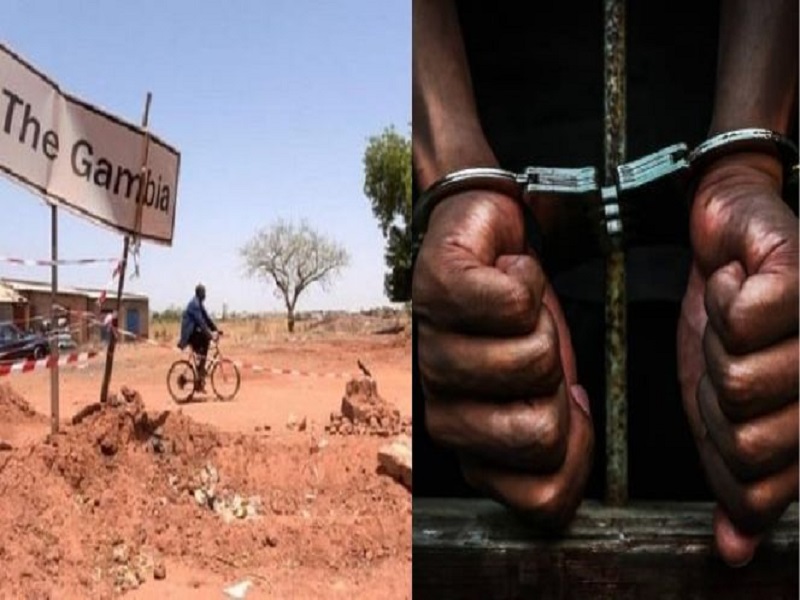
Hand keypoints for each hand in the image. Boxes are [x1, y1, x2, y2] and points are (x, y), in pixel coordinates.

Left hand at [413, 190, 593, 528]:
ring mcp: (432, 347)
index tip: (568, 401)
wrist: (491, 241)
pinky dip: (530, 279)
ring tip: (517, 309)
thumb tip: (573, 468)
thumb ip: (565, 444)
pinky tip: (507, 272)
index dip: (578, 452)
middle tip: (537, 347)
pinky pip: (511, 304)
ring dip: (544, 324)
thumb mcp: (558, 391)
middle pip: (540, 436)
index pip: (539, 501)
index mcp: (473, 443)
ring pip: (531, 362)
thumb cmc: (522, 323)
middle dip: (563, 383)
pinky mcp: (435, 289)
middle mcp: (443, 404)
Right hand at [677, 152, 797, 565]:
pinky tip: (734, 281)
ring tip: (732, 316)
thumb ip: (732, 479)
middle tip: (727, 352)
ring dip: (713, 345)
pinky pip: (746, 321)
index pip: (755, 488)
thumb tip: (731, 550)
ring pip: (740, 381)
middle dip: (712, 395)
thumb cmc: (727, 328)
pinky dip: (719, 297)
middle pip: (746, 439)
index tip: (721, 403)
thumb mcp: (720, 413)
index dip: (717, 452)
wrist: (729, 239)